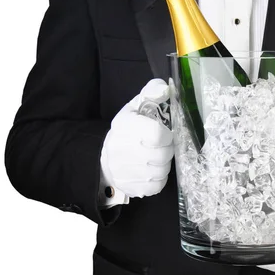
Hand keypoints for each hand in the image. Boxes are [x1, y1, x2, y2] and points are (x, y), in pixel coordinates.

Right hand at [100, 78, 173, 197]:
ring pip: (161, 171)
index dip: (167, 135)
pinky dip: (159, 179)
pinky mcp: (129, 187)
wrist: (107, 157)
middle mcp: (122, 150)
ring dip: (164, 165)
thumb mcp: (136, 107)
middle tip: (163, 147)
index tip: (166, 135)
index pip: (157, 134)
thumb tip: (166, 88)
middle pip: (163, 155)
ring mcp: (124, 171)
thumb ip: (151, 93)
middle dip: (168, 150)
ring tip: (157, 158)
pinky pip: (156, 186)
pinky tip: (153, 170)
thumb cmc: (128, 129)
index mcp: (126, 126)